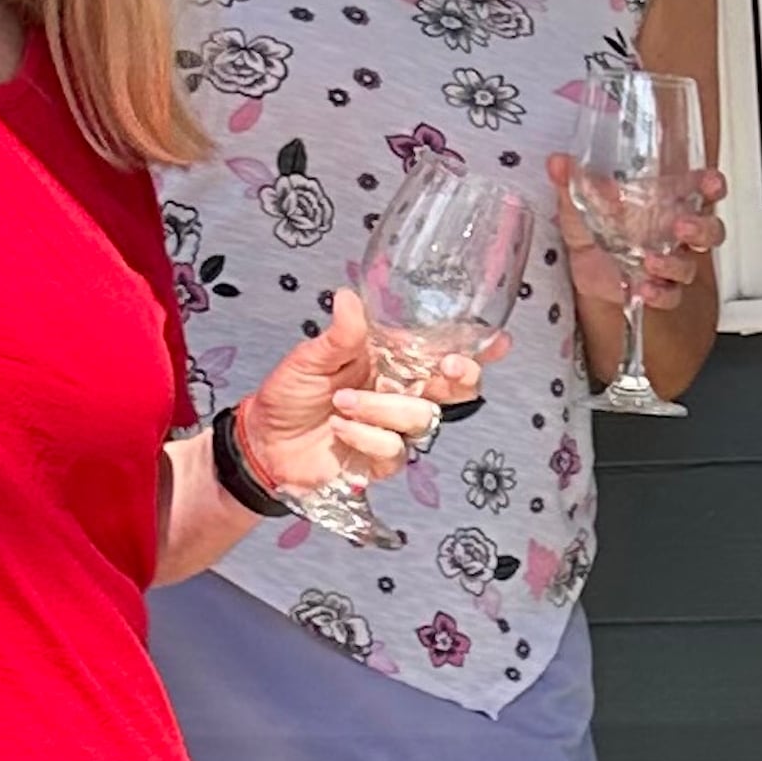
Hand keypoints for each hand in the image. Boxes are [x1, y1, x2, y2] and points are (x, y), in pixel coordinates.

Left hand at [239, 289, 459, 496]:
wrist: (263, 441)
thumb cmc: (288, 394)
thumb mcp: (309, 357)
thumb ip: (338, 335)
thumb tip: (350, 299)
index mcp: (391, 362)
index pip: (442, 354)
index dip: (476, 350)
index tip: (498, 343)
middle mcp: (400, 394)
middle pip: (456, 392)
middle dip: (460, 380)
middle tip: (446, 369)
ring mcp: (393, 429)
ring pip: (422, 419)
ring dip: (383, 409)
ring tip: (343, 402)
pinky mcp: (382, 461)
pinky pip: (395, 451)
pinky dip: (367, 437)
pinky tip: (342, 429)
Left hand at [560, 158, 721, 311]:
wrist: (585, 277)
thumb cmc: (596, 235)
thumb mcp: (581, 208)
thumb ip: (573, 186)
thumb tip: (558, 163)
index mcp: (665, 205)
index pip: (699, 191)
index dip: (711, 185)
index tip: (711, 182)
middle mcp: (675, 234)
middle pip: (709, 229)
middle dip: (702, 227)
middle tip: (682, 225)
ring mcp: (671, 264)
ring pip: (690, 264)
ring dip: (675, 264)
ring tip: (652, 261)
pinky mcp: (661, 291)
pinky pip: (671, 295)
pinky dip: (659, 293)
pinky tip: (645, 289)